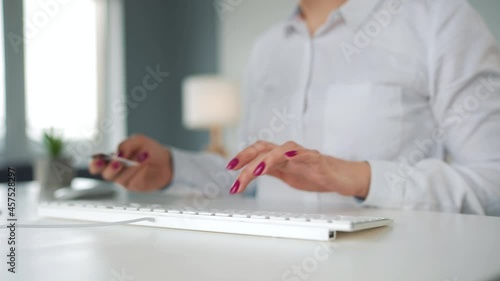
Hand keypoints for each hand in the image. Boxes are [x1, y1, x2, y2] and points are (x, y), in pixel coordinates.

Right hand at [89, 135, 172, 191]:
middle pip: (104, 173)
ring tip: (138, 160)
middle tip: (117, 163)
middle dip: (109, 169)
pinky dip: (137, 173)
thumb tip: (119, 153)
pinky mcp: (133, 185)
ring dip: (128, 169)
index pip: (98, 162)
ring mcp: (124, 178)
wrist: (166, 162)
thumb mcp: (139, 140)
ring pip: (119, 177)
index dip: (95, 163)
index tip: (98, 160)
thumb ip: (127, 144)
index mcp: (114, 157)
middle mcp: (116, 169)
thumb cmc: (150, 150)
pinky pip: (131, 181)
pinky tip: (144, 167)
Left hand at [225, 140, 370, 197]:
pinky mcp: (318, 161)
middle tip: (234, 172)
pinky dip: (298, 153)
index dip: (243, 156)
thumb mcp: (287, 174)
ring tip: (257, 171)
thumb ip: (271, 170)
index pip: (258, 151)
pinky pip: (308, 154)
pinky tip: (289, 155)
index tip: (229, 167)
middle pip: (265, 148)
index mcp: (280, 157)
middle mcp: (289, 153)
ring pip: (283, 150)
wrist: (341, 177)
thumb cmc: (315, 173)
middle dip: (247, 159)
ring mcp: (303, 155)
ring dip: (268, 159)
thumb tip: (249, 171)